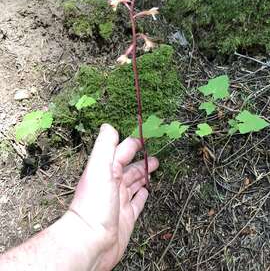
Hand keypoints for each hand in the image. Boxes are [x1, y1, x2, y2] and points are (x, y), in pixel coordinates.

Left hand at [68, 124, 158, 269]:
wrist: (91, 241)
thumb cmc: (95, 204)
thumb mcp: (99, 167)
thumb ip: (105, 146)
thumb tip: (108, 125)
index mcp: (107, 171)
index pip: (121, 153)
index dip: (132, 144)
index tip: (144, 138)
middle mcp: (113, 184)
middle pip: (129, 168)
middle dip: (141, 161)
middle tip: (153, 156)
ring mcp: (120, 201)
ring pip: (134, 184)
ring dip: (143, 175)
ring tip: (153, 169)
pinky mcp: (126, 217)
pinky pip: (137, 203)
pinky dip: (142, 195)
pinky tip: (146, 191)